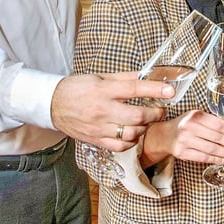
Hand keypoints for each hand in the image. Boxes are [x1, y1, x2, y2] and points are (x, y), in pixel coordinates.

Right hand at [51, 71, 172, 151]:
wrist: (53, 104)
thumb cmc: (76, 88)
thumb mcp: (100, 76)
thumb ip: (125, 78)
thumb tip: (146, 76)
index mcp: (103, 90)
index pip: (134, 89)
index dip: (155, 90)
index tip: (169, 91)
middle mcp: (102, 110)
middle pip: (137, 116)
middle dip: (155, 114)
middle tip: (160, 110)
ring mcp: (99, 127)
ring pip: (132, 133)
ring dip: (144, 128)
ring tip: (146, 121)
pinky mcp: (96, 140)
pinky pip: (121, 146)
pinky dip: (132, 141)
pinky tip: (134, 134)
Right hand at [141, 110, 223, 166]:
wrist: (166, 135)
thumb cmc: (185, 125)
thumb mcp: (196, 116)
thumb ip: (211, 121)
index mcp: (195, 116)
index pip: (218, 124)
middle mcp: (189, 128)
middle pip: (216, 137)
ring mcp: (185, 141)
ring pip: (212, 149)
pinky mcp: (183, 153)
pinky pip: (204, 158)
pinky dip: (216, 159)